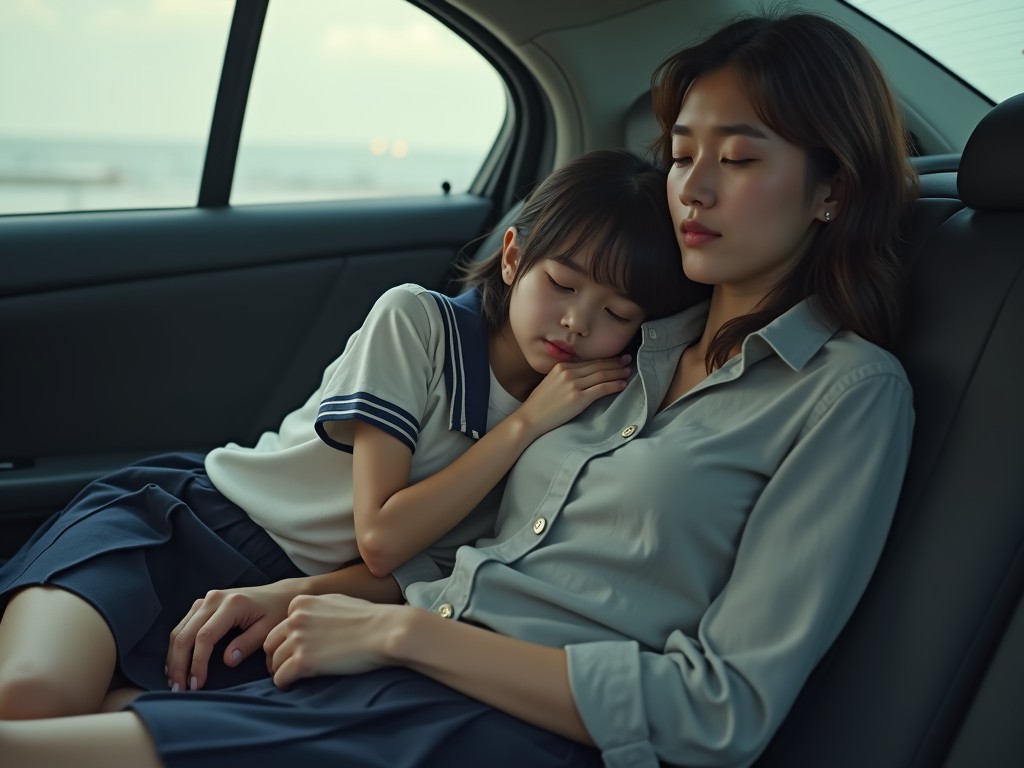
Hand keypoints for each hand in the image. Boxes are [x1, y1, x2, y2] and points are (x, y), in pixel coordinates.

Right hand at [166, 579, 298, 690]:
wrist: (280, 594)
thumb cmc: (277, 613)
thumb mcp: (269, 629)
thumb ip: (248, 644)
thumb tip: (227, 661)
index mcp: (232, 604)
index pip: (205, 637)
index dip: (197, 663)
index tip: (197, 685)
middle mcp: (214, 599)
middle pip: (186, 634)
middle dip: (179, 665)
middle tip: (179, 690)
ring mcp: (206, 599)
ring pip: (180, 630)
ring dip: (174, 658)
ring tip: (175, 682)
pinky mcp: (203, 604)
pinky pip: (183, 626)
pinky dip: (177, 647)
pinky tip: (176, 665)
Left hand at [264, 593, 406, 686]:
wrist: (385, 631)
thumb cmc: (370, 617)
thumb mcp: (338, 602)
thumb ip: (318, 609)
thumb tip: (311, 620)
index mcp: (302, 603)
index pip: (279, 625)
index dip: (286, 640)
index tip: (296, 650)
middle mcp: (296, 619)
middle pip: (270, 643)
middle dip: (278, 656)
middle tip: (289, 667)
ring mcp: (298, 639)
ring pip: (274, 662)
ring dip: (282, 671)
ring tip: (294, 678)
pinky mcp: (303, 661)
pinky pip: (280, 677)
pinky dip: (285, 683)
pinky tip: (295, 685)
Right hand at [517, 354, 631, 436]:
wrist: (530, 418)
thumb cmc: (539, 404)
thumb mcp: (550, 382)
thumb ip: (564, 376)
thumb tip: (581, 376)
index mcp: (562, 366)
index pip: (589, 361)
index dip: (605, 359)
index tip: (616, 358)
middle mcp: (569, 372)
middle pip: (598, 365)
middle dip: (615, 363)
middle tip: (628, 360)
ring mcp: (574, 385)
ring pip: (602, 375)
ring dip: (617, 373)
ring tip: (628, 372)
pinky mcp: (578, 399)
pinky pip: (601, 389)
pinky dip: (614, 385)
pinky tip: (622, 385)